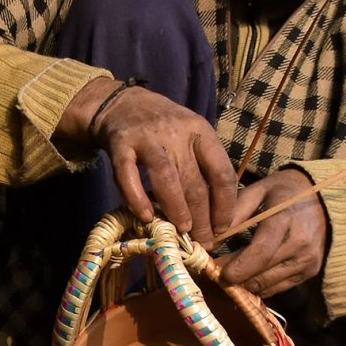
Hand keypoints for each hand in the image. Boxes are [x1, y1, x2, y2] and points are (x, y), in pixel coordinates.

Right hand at [55, 79, 235, 247]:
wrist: (122, 103)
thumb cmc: (164, 128)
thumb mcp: (191, 136)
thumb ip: (204, 167)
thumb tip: (218, 214)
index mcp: (200, 131)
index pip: (222, 172)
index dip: (225, 205)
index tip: (222, 228)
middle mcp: (176, 132)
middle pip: (194, 181)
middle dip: (202, 218)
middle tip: (203, 241)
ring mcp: (147, 137)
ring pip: (166, 179)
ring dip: (176, 210)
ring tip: (182, 231)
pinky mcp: (120, 144)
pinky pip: (128, 176)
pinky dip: (137, 198)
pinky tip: (145, 216)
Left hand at [215, 168, 328, 297]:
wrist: (322, 198)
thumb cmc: (283, 192)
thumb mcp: (257, 191)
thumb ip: (235, 214)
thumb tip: (212, 241)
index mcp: (286, 220)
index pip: (261, 252)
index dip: (236, 267)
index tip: (215, 270)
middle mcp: (301, 245)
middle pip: (261, 274)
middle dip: (234, 277)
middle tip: (215, 272)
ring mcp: (308, 261)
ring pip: (267, 285)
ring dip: (244, 283)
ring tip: (230, 272)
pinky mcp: (310, 272)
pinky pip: (277, 288)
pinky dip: (259, 285)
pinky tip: (248, 273)